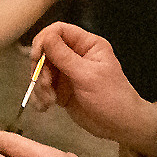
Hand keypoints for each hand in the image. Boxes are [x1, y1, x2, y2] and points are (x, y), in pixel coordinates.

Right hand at [30, 21, 156, 153]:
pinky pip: (43, 87)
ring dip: (40, 86)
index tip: (36, 56)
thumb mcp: (87, 75)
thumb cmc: (111, 97)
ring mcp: (67, 72)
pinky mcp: (61, 89)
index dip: (44, 40)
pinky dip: (41, 96)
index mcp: (87, 45)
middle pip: (46, 51)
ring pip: (42, 70)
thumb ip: (64, 57)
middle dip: (41, 69)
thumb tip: (45, 37)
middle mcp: (76, 55)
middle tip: (46, 84)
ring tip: (49, 101)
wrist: (119, 126)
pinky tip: (46, 107)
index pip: (59, 31)